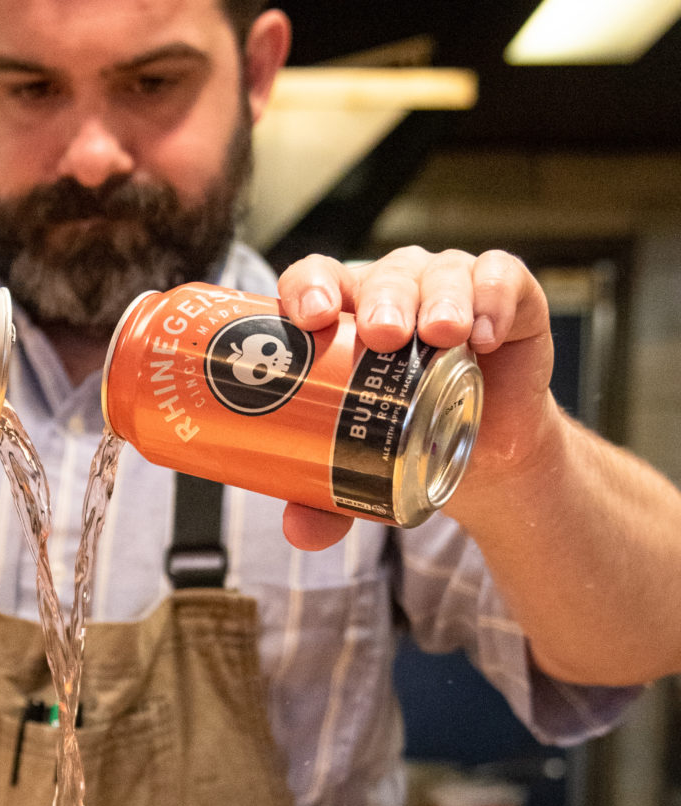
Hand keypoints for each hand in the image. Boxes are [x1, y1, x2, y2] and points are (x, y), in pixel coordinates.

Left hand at [275, 245, 557, 549]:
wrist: (485, 456)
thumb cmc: (409, 439)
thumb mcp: (361, 473)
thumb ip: (324, 500)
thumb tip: (300, 533)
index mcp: (344, 317)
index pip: (317, 282)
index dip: (309, 288)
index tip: (310, 318)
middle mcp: (395, 290)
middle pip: (381, 277)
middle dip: (381, 300)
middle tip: (381, 336)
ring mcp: (450, 286)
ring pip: (440, 273)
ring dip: (439, 298)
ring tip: (441, 334)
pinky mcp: (507, 297)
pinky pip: (501, 277)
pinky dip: (492, 297)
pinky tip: (486, 330)